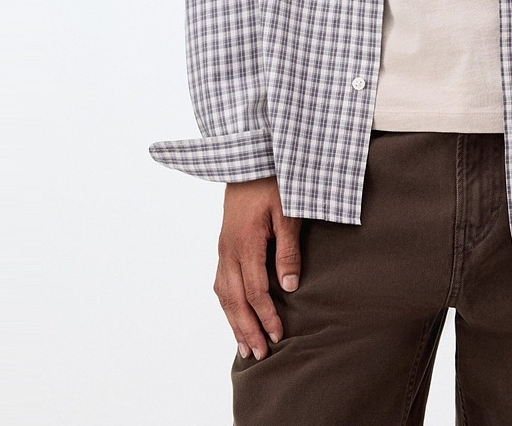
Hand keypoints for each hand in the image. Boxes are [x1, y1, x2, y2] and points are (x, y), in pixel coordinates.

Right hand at [214, 175, 302, 361]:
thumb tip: (290, 287)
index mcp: (244, 242)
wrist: (250, 158)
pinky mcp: (224, 245)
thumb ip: (288, 250)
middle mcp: (228, 249)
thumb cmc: (274, 181)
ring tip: (245, 347)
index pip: (255, 289)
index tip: (279, 334)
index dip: (266, 314)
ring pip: (224, 294)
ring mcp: (223, 248)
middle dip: (247, 328)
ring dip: (234, 322)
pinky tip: (234, 316)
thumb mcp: (288, 211)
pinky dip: (227, 304)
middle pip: (234, 299)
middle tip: (260, 354)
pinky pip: (221, 282)